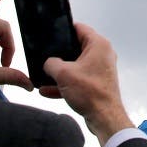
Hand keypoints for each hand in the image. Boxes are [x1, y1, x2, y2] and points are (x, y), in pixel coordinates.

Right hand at [42, 23, 134, 145]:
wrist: (104, 118)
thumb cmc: (89, 92)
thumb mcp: (63, 74)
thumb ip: (51, 63)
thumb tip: (48, 63)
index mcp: (98, 45)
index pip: (79, 28)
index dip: (63, 29)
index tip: (50, 32)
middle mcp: (102, 54)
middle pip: (75, 48)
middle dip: (59, 54)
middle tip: (44, 54)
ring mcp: (100, 69)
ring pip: (75, 66)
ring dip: (59, 72)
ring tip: (42, 76)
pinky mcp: (96, 83)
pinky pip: (77, 80)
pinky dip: (64, 84)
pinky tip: (46, 91)